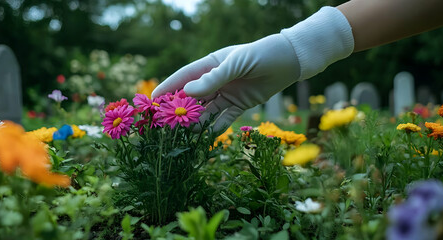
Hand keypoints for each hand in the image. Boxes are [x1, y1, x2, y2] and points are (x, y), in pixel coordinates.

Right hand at [152, 34, 299, 132]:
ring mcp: (226, 93)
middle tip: (164, 123)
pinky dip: (214, 128)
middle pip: (192, 97)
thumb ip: (213, 79)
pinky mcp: (239, 105)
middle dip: (178, 110)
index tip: (152, 99)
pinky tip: (205, 137)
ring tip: (182, 134)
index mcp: (210, 65)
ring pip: (205, 110)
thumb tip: (188, 93)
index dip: (168, 88)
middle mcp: (215, 80)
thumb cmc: (261, 55)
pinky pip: (223, 119)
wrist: (289, 61)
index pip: (183, 77)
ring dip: (195, 122)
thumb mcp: (236, 64)